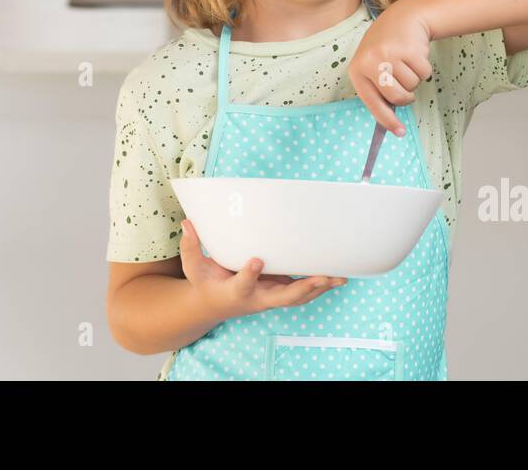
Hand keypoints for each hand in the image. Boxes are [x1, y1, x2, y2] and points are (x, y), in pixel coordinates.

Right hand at [178, 219, 345, 319]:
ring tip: (339, 277)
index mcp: (233, 292)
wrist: (215, 305)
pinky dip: (320, 285)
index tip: (256, 260)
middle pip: (283, 298)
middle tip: (321, 277)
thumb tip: (187, 222)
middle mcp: (256, 298)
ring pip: (298, 297)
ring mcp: (270, 298)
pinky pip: (302, 292)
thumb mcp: (193, 267)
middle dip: (303, 289)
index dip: (250, 274)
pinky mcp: (280, 293)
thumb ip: (190, 247)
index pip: (242, 284)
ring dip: (319, 288)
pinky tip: (338, 275)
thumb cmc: (205, 282)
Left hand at [348, 0, 432, 136]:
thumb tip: (390, 120)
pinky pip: (424, 73)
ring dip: (414, 78)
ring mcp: (388, 55)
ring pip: (412, 85)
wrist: (402, 18)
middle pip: (397, 97)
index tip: (399, 133)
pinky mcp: (408, 49)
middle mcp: (370, 63)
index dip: (387, 120)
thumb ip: (377, 88)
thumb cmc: (386, 48)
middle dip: (406, 96)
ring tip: (406, 62)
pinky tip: (415, 54)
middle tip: (405, 83)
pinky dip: (424, 68)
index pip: (372, 102)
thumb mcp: (372, 65)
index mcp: (357, 71)